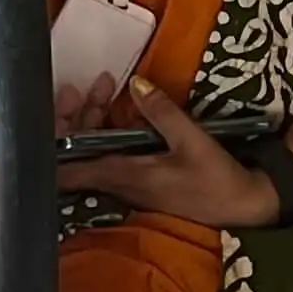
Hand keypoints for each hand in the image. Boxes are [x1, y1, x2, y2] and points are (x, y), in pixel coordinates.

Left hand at [54, 79, 281, 225]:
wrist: (241, 208)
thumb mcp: (192, 141)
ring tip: (107, 85)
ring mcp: (127, 182)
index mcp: (123, 174)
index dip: (52, 142)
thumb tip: (135, 83)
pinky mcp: (140, 179)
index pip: (66, 170)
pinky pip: (111, 154)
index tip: (58, 108)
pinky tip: (123, 109)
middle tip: (87, 85)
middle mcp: (118, 182)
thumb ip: (162, 112)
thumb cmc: (216, 179)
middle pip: (78, 153)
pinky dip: (109, 130)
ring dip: (93, 119)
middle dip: (75, 117)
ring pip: (94, 152)